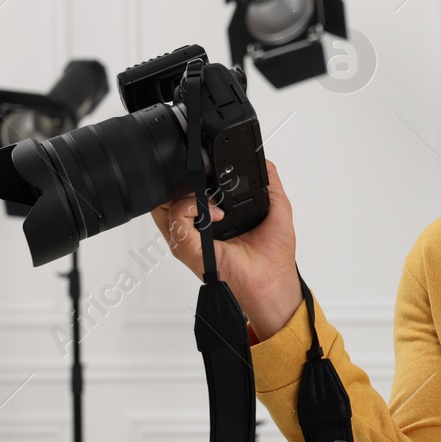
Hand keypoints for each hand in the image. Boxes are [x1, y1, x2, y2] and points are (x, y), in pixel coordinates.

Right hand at [151, 159, 302, 341]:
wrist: (272, 282)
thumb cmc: (273, 255)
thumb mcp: (275, 207)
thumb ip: (268, 180)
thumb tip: (261, 159)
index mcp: (209, 217)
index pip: (184, 189)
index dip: (191, 174)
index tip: (209, 168)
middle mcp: (195, 227)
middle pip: (167, 193)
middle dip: (184, 180)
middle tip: (208, 184)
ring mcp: (188, 237)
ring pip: (164, 202)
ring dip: (187, 192)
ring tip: (213, 201)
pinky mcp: (187, 247)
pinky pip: (174, 217)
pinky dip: (190, 207)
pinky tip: (216, 214)